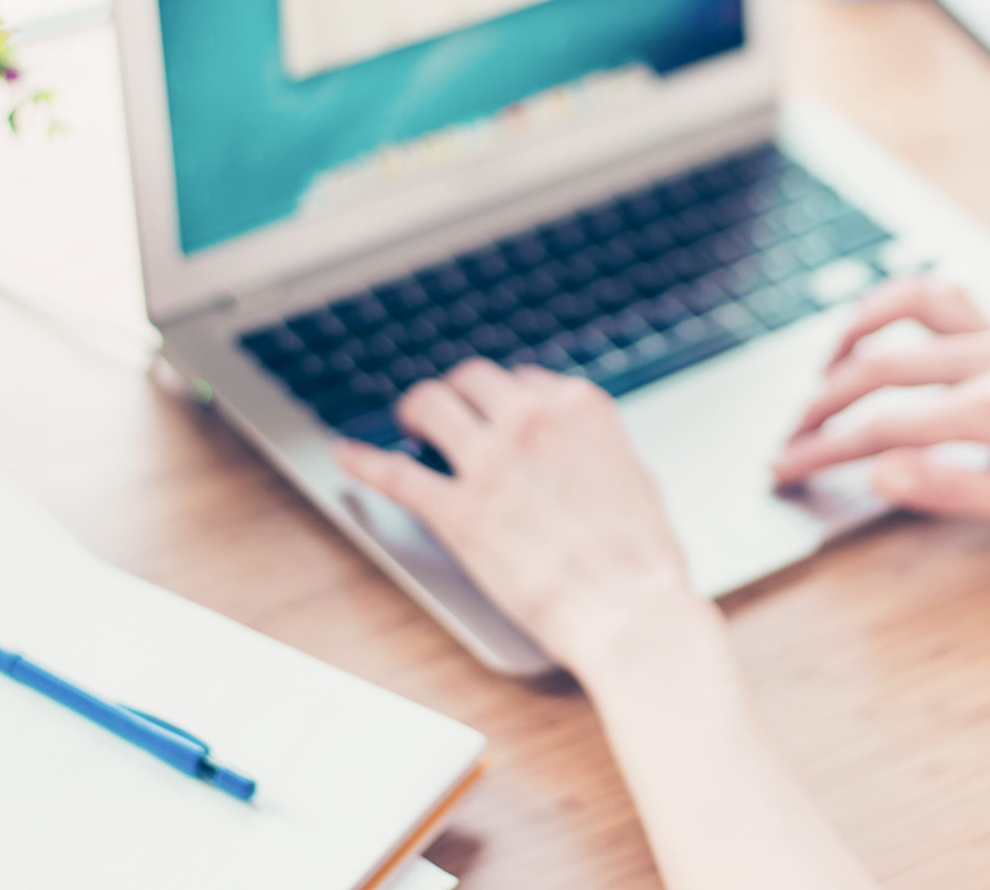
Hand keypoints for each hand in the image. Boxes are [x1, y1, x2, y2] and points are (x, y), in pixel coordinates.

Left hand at [334, 360, 714, 678]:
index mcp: (579, 407)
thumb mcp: (633, 475)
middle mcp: (531, 419)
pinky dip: (364, 462)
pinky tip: (347, 455)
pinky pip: (395, 473)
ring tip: (409, 426)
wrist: (630, 610)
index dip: (504, 399)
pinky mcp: (458, 509)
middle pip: (472, 380)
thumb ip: (593, 447)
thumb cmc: (642, 558)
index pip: (524, 379)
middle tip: (447, 414)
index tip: (495, 414)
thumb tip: (572, 447)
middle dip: (457, 394)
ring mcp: (491, 461)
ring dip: (415, 413)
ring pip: (429, 406)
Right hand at [770, 277, 989, 543]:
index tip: (783, 470)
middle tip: (787, 438)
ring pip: (908, 307)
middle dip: (820, 403)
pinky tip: (880, 333)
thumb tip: (877, 471)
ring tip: (820, 372)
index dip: (823, 450)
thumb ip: (951, 487)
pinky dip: (900, 306)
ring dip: (854, 333)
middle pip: (878, 367)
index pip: (881, 427)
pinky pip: (945, 299)